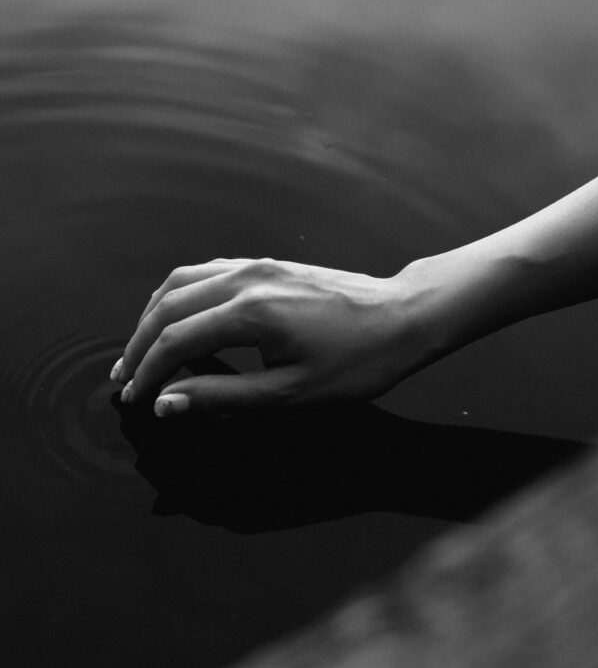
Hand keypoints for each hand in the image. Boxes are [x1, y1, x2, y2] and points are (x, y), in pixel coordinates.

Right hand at [111, 257, 420, 415]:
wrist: (403, 319)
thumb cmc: (358, 362)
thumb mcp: (291, 395)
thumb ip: (223, 399)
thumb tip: (169, 403)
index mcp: (250, 313)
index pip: (174, 340)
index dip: (148, 373)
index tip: (134, 400)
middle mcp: (246, 279)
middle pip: (168, 306)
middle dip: (139, 345)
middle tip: (125, 380)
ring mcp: (256, 265)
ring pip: (182, 282)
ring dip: (154, 316)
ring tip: (141, 351)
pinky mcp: (267, 264)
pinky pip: (206, 272)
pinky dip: (179, 297)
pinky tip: (178, 320)